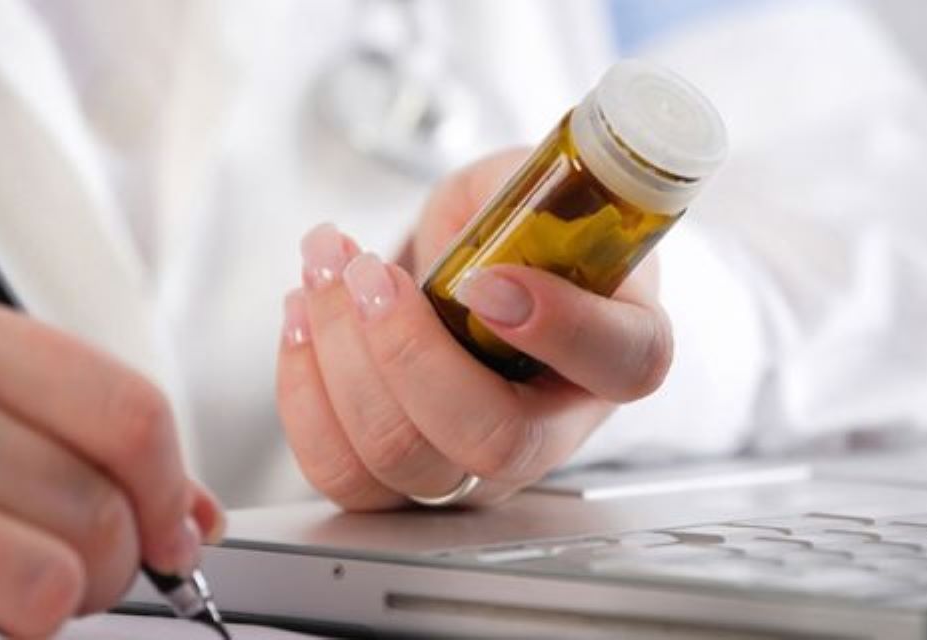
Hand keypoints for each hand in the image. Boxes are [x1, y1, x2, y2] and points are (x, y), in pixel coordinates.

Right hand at [0, 294, 222, 637]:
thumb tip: (193, 515)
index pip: (127, 414)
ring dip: (48, 609)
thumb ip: (72, 426)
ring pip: (47, 588)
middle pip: (98, 510)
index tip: (173, 527)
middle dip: (114, 561)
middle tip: (78, 565)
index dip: (171, 488)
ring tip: (5, 590)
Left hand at [276, 150, 671, 509]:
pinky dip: (303, 389)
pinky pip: (341, 471)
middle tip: (365, 271)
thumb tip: (484, 229)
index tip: (485, 277)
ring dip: (337, 358)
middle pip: (492, 440)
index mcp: (618, 344)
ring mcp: (477, 467)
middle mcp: (555, 427)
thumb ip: (516, 197)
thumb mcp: (523, 187)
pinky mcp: (402, 481)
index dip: (559, 328)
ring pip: (402, 460)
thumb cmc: (508, 233)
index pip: (624, 364)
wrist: (468, 271)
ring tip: (323, 273)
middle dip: (405, 349)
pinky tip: (303, 316)